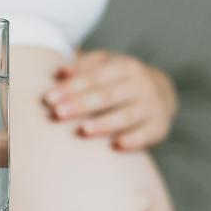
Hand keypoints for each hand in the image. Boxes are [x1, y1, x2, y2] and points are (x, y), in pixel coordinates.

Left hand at [41, 51, 177, 150]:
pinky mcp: (159, 126)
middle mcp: (140, 84)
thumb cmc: (120, 79)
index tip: (48, 99)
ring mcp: (151, 105)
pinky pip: (146, 134)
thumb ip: (83, 67)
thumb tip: (60, 72)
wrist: (162, 92)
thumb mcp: (106, 65)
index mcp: (124, 66)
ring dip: (104, 123)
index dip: (71, 88)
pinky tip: (117, 145)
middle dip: (81, 104)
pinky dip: (134, 139)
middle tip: (58, 114)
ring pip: (125, 115)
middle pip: (107, 96)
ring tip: (83, 130)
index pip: (94, 77)